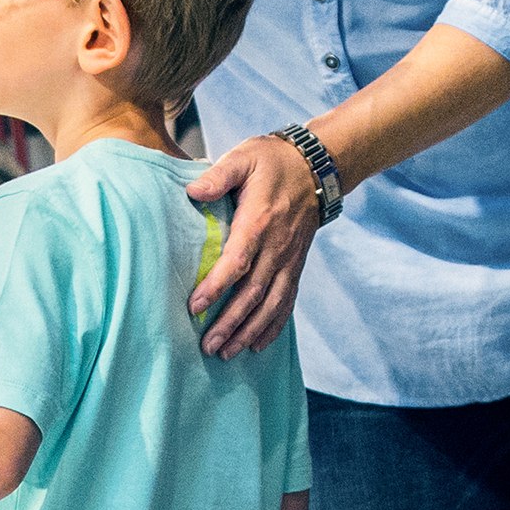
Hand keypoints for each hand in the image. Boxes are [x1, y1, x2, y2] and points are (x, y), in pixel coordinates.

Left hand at [185, 134, 325, 356]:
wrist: (317, 167)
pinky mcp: (296, 265)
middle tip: (208, 345)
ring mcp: (289, 259)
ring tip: (227, 352)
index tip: (195, 307)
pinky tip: (257, 345)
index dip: (217, 287)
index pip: (237, 261)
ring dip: (249, 331)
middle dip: (231, 322)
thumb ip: (218, 175)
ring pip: (271, 304)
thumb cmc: (272, 162)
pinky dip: (273, 326)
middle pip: (254, 293)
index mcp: (260, 221)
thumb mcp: (244, 157)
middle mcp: (277, 247)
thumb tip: (193, 192)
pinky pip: (287, 301)